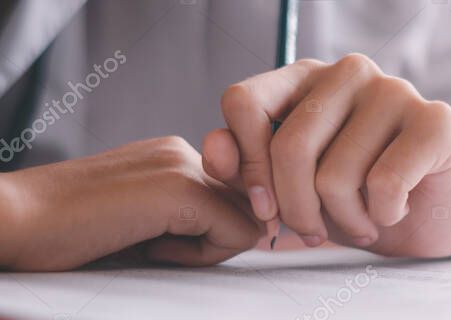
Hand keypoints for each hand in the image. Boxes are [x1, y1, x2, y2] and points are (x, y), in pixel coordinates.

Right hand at [0, 137, 261, 270]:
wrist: (11, 223)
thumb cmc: (66, 235)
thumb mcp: (141, 220)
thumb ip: (190, 220)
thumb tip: (249, 235)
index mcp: (173, 156)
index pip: (236, 196)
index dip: (215, 232)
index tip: (166, 245)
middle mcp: (184, 151)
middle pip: (249, 206)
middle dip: (218, 239)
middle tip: (158, 249)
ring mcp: (184, 166)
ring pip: (249, 219)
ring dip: (209, 248)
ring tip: (150, 247)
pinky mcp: (183, 190)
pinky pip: (239, 234)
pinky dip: (203, 256)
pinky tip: (151, 250)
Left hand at [203, 54, 450, 256]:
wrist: (433, 218)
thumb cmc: (356, 199)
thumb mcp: (290, 191)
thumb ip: (246, 170)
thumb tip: (216, 152)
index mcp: (306, 77)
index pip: (244, 102)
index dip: (245, 165)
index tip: (264, 207)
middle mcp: (350, 72)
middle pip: (289, 146)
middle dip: (296, 209)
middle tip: (315, 231)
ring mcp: (396, 91)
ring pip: (335, 174)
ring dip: (345, 220)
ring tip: (361, 222)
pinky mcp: (436, 120)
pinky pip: (384, 184)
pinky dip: (382, 215)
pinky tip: (394, 209)